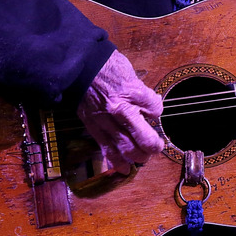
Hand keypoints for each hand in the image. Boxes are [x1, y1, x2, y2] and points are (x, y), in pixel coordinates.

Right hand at [77, 50, 164, 174]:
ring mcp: (106, 121)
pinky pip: (107, 150)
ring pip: (126, 149)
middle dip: (153, 146)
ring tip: (143, 157)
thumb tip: (152, 109)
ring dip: (138, 157)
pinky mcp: (94, 127)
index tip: (153, 112)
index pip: (155, 109)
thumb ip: (143, 93)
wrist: (78, 67)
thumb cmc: (106, 67)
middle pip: (144, 139)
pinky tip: (124, 169)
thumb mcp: (130, 74)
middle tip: (156, 146)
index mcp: (132, 92)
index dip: (157, 112)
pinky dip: (117, 162)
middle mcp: (120, 110)